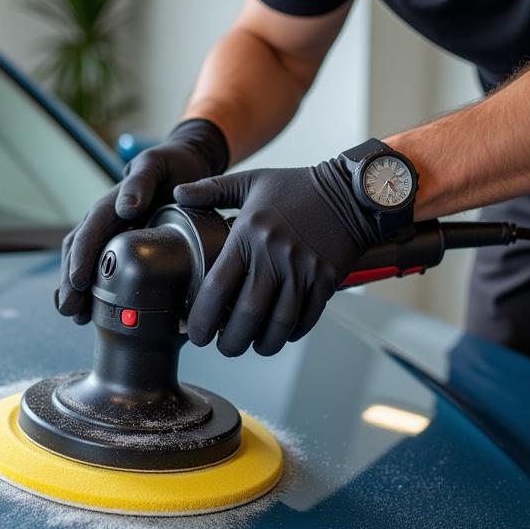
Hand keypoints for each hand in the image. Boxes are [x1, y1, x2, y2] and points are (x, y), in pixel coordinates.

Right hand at [57, 119, 228, 322]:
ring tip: (75, 316)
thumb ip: (139, 183)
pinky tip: (89, 311)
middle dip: (71, 282)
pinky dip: (92, 289)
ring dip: (77, 290)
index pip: (89, 232)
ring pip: (85, 263)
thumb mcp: (155, 166)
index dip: (81, 257)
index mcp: (109, 205)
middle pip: (78, 252)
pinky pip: (101, 267)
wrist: (182, 167)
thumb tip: (124, 208)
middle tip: (69, 310)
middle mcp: (104, 221)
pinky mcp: (120, 246)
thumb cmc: (170, 166)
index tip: (78, 281)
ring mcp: (110, 235)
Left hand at [172, 161, 378, 355]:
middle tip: (223, 347)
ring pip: (278, 323)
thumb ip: (211, 189)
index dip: (202, 317)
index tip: (196, 332)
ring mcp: (303, 270)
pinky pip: (306, 317)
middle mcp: (274, 255)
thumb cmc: (298, 187)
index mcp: (249, 234)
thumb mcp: (252, 181)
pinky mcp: (326, 280)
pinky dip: (291, 333)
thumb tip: (178, 194)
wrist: (352, 191)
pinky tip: (280, 335)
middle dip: (231, 341)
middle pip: (247, 314)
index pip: (217, 286)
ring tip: (251, 346)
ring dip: (263, 344)